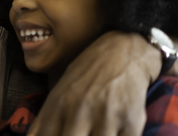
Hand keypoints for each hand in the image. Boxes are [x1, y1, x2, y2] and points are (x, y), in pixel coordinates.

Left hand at [27, 31, 160, 135]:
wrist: (124, 50)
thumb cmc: (88, 73)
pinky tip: (114, 133)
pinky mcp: (131, 121)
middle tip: (76, 133)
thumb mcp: (60, 90)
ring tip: (95, 131)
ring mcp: (105, 117)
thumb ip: (46, 119)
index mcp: (58, 104)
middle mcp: (79, 110)